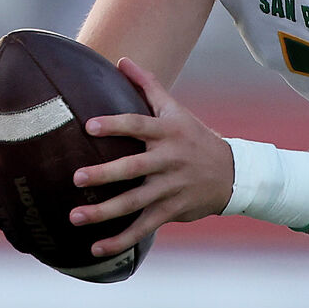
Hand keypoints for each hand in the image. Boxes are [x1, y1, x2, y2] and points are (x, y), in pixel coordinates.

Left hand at [70, 58, 233, 257]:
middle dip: (105, 174)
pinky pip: (143, 227)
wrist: (233, 174)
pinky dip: (120, 240)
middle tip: (76, 178)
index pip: (138, 125)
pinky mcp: (171, 211)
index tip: (88, 125)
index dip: (115, 125)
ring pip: (135, 202)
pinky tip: (96, 248)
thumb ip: (148, 85)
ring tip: (75, 217)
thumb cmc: (194, 137)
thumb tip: (122, 59)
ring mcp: (170, 188)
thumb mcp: (176, 110)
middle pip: (133, 168)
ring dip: (105, 212)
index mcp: (167, 133)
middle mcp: (168, 160)